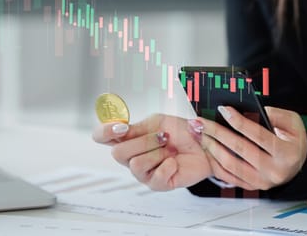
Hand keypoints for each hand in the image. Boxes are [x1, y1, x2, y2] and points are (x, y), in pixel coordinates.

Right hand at [92, 114, 211, 190]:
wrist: (205, 144)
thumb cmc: (182, 132)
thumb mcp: (159, 122)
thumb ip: (137, 128)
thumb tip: (119, 129)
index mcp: (128, 138)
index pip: (101, 136)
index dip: (104, 132)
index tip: (122, 126)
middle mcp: (131, 156)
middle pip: (118, 153)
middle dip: (144, 142)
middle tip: (163, 136)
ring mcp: (143, 172)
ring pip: (136, 164)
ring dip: (157, 152)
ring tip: (170, 149)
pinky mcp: (157, 184)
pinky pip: (155, 177)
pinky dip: (169, 165)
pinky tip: (175, 162)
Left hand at [188, 106, 306, 189]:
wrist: (297, 162)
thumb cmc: (293, 140)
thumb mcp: (292, 122)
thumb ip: (272, 114)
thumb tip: (248, 111)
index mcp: (287, 153)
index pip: (258, 135)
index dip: (239, 122)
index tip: (223, 110)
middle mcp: (275, 171)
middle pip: (240, 149)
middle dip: (217, 132)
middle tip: (202, 121)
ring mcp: (262, 181)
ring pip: (230, 164)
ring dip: (212, 147)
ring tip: (201, 133)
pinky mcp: (252, 186)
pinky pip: (228, 175)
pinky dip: (214, 162)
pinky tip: (206, 148)